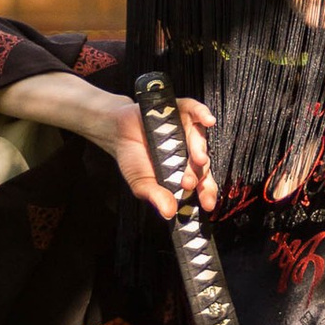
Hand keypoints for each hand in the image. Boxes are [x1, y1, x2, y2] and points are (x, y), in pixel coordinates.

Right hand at [110, 89, 216, 221]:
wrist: (116, 131)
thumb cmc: (132, 159)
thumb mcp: (141, 183)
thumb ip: (156, 196)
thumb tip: (169, 213)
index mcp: (184, 171)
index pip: (201, 184)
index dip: (206, 193)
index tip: (207, 205)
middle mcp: (190, 152)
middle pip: (203, 164)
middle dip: (198, 175)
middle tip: (187, 183)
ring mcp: (187, 130)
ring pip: (200, 140)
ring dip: (200, 150)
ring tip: (198, 159)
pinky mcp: (183, 111)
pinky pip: (196, 111)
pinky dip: (203, 114)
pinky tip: (208, 120)